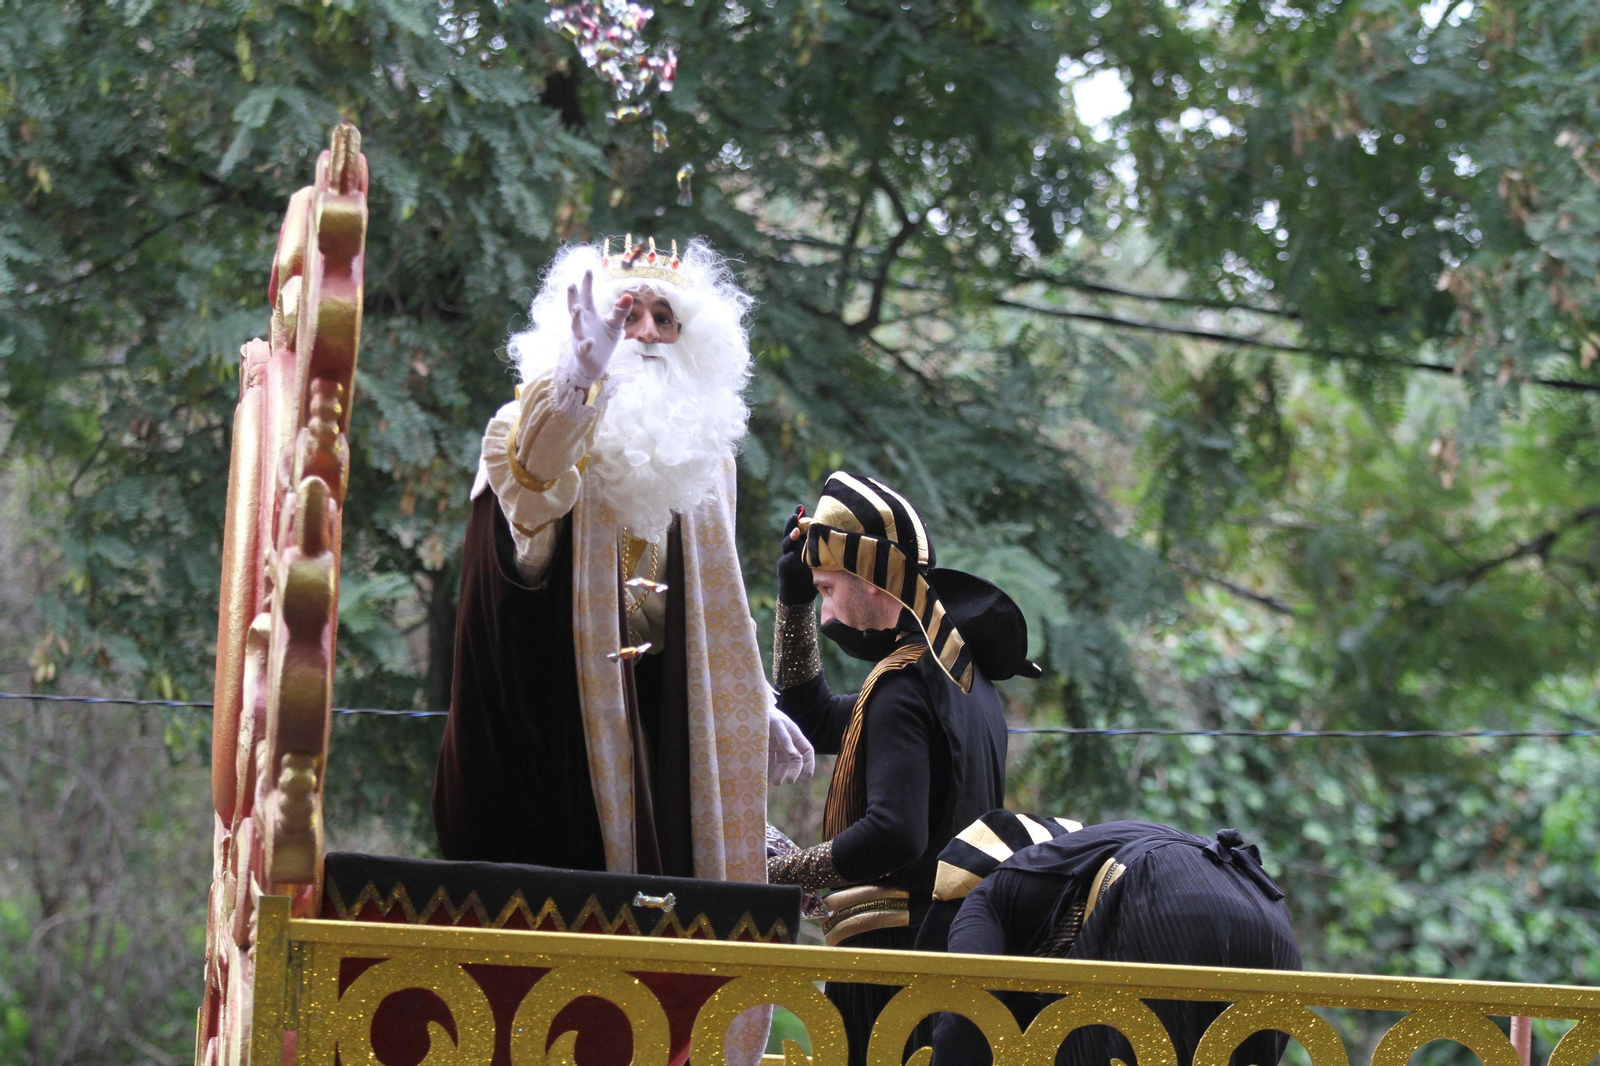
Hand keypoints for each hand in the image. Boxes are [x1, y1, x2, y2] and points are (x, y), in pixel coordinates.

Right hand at [564, 269, 631, 386]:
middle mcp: (582, 323)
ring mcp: (580, 337)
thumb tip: (629, 295)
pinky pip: (584, 347)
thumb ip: (620, 310)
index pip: (587, 296)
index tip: (588, 269)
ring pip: (575, 326)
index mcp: (589, 314)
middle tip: (571, 284)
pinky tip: (590, 341)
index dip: (587, 283)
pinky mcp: (583, 352)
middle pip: (575, 307)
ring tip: (577, 308)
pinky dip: (586, 344)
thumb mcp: (614, 324)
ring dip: (575, 318)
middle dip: (573, 297)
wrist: (595, 365)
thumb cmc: (603, 341)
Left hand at [768, 708, 814, 785]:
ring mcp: (778, 746)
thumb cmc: (768, 714)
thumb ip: (785, 738)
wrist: (753, 709)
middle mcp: (789, 742)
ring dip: (781, 773)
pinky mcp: (768, 749)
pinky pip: (771, 761)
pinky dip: (769, 768)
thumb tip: (793, 755)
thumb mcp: (777, 724)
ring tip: (776, 783)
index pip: (807, 751)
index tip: (808, 775)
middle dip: (794, 771)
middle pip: (796, 760)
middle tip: (788, 781)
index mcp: (795, 735)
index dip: (809, 763)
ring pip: (783, 763)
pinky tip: (764, 775)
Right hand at [776, 505, 816, 604]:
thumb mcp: (819, 561)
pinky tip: (791, 555)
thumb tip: (839, 536)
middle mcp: (791, 549)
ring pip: (786, 546)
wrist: (800, 597)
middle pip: (790, 533)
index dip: (799, 517)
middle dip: (792, 523)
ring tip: (796, 532)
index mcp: (800, 545)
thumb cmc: (811, 576)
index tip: (800, 506)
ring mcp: (786, 559)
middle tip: (795, 515)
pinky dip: (787, 559)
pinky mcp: (783, 571)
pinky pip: (784, 563)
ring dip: (790, 538)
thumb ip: (823, 549)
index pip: (799, 528)